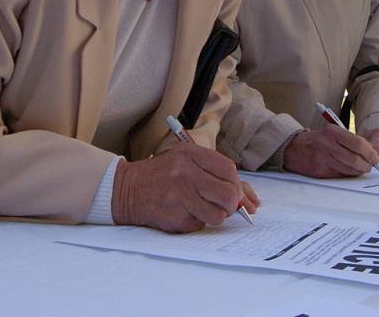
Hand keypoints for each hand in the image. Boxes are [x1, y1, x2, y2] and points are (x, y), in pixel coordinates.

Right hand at [112, 144, 259, 232]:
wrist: (126, 189)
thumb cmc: (162, 175)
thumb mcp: (186, 162)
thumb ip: (216, 174)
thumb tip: (251, 200)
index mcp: (190, 154)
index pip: (229, 170)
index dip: (236, 184)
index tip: (233, 191)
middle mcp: (185, 172)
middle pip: (229, 194)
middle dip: (231, 204)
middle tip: (222, 204)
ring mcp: (180, 195)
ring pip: (219, 214)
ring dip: (214, 215)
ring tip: (200, 208)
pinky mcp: (175, 216)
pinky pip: (200, 224)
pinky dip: (196, 221)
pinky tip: (183, 212)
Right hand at [283, 128, 378, 177]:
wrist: (293, 148)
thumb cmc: (317, 141)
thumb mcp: (331, 133)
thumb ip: (349, 140)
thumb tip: (369, 152)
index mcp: (332, 132)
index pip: (358, 143)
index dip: (370, 153)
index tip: (375, 158)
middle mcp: (327, 144)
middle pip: (355, 159)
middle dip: (367, 165)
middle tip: (370, 166)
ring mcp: (323, 158)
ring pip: (349, 169)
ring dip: (359, 171)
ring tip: (361, 168)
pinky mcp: (320, 170)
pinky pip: (340, 174)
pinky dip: (347, 173)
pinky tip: (348, 170)